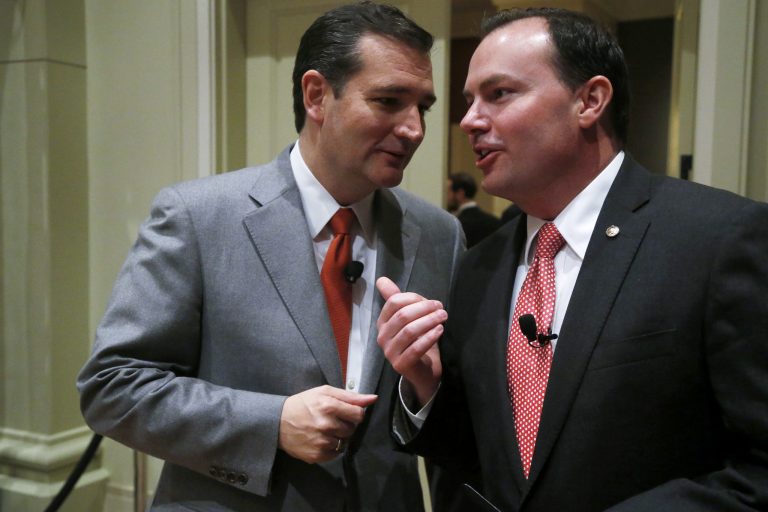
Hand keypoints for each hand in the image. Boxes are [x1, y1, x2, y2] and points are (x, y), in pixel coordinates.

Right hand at [279, 385, 376, 463]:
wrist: (277, 422)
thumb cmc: (303, 404)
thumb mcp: (324, 392)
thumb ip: (350, 396)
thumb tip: (373, 398)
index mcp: (329, 406)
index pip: (359, 414)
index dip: (355, 413)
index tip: (347, 412)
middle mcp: (326, 425)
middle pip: (352, 429)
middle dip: (345, 425)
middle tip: (332, 420)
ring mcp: (321, 442)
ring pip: (344, 442)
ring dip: (337, 437)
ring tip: (324, 429)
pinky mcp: (316, 455)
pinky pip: (335, 454)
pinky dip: (330, 448)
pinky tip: (319, 439)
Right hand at [376, 277, 445, 407]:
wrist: (421, 372)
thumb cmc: (416, 341)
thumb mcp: (407, 318)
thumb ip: (396, 299)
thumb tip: (381, 279)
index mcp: (382, 322)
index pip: (394, 303)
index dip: (414, 298)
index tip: (432, 302)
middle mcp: (382, 337)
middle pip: (402, 315)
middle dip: (424, 308)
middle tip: (441, 308)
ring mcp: (390, 352)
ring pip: (409, 331)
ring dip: (429, 321)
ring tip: (443, 317)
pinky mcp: (400, 365)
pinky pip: (416, 348)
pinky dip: (430, 337)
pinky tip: (440, 330)